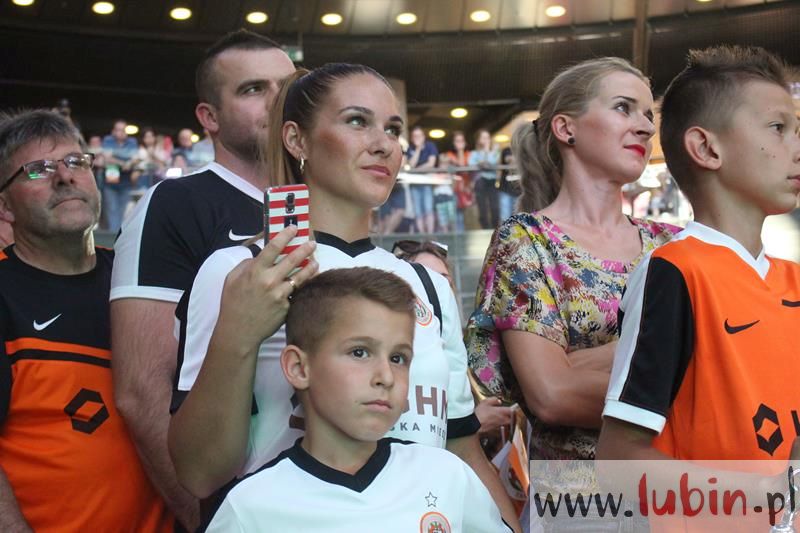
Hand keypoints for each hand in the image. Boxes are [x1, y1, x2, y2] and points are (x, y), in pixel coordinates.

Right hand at [215, 226, 317, 349]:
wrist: (239, 331)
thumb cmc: (233, 303)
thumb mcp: (232, 279)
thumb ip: (247, 264)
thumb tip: (260, 255)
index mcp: (255, 271)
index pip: (273, 247)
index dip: (285, 235)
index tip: (293, 228)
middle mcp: (269, 281)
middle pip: (292, 259)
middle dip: (304, 249)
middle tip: (312, 243)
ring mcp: (279, 294)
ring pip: (300, 277)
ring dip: (310, 268)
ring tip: (315, 262)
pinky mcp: (286, 306)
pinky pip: (295, 293)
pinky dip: (301, 286)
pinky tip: (307, 282)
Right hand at [475, 397, 512, 433]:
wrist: (474, 424)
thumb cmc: (480, 413)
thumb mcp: (485, 402)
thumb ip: (494, 400)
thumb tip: (498, 401)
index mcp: (501, 412)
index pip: (512, 411)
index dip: (513, 409)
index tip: (512, 408)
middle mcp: (502, 419)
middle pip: (511, 419)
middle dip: (511, 416)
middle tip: (509, 413)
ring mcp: (499, 425)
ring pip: (506, 424)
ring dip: (506, 421)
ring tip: (503, 418)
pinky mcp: (494, 430)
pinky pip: (500, 427)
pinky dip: (500, 425)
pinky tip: (496, 422)